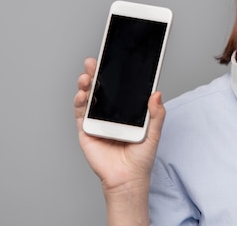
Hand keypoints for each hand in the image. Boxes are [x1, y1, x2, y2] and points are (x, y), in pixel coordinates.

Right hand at [74, 57, 165, 193]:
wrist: (128, 178)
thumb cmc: (141, 158)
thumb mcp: (154, 133)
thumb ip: (156, 115)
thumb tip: (157, 94)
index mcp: (126, 110)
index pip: (120, 88)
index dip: (115, 74)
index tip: (113, 59)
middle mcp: (111, 112)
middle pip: (101, 89)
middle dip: (96, 73)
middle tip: (94, 61)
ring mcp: (98, 120)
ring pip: (89, 98)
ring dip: (85, 85)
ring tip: (86, 76)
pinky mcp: (87, 130)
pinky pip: (81, 114)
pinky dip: (79, 102)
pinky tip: (82, 95)